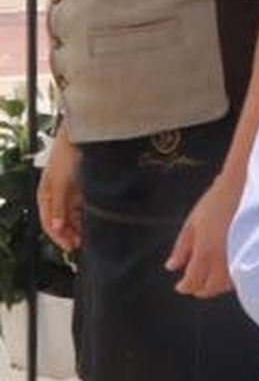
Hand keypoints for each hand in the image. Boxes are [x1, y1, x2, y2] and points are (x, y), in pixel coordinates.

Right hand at [37, 131, 82, 253]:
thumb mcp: (60, 183)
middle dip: (68, 234)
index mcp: (45, 195)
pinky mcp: (82, 188)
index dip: (57, 236)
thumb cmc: (65, 156)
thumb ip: (58, 205)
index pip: (48, 221)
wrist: (82, 135)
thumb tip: (57, 227)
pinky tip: (91, 224)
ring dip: (77, 227)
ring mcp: (69, 192)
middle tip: (78, 245)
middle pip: (60, 221)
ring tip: (86, 238)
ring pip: (72, 216)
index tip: (68, 246)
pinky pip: (82, 207)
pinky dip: (85, 216)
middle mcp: (56, 196)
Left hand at [166, 175, 243, 298]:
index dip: (184, 286)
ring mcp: (240, 258)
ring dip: (216, 285)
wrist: (247, 186)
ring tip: (211, 277)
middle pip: (209, 288)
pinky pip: (240, 275)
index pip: (192, 282)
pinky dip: (231, 278)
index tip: (180, 285)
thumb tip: (171, 266)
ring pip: (226, 285)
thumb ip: (181, 247)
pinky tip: (227, 269)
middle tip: (194, 284)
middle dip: (200, 288)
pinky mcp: (253, 253)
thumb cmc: (217, 201)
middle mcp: (223, 261)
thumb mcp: (192, 222)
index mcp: (204, 253)